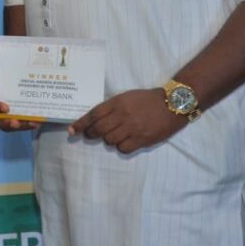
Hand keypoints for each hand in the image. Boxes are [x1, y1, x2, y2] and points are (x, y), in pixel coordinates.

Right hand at [0, 75, 39, 131]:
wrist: (12, 78)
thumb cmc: (8, 75)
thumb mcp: (7, 72)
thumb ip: (13, 74)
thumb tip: (25, 74)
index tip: (6, 108)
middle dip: (4, 123)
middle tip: (16, 123)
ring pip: (4, 126)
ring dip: (19, 126)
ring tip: (32, 123)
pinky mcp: (8, 120)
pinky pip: (15, 126)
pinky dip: (26, 125)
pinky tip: (36, 123)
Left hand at [68, 89, 185, 153]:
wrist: (173, 104)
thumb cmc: (147, 99)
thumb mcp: (126, 97)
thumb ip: (111, 107)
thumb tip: (94, 120)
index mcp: (117, 103)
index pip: (93, 114)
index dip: (81, 124)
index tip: (72, 131)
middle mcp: (123, 115)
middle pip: (98, 129)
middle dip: (90, 134)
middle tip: (90, 135)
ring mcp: (133, 128)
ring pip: (109, 140)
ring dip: (107, 140)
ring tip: (113, 135)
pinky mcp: (143, 139)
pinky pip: (123, 148)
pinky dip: (121, 147)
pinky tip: (125, 141)